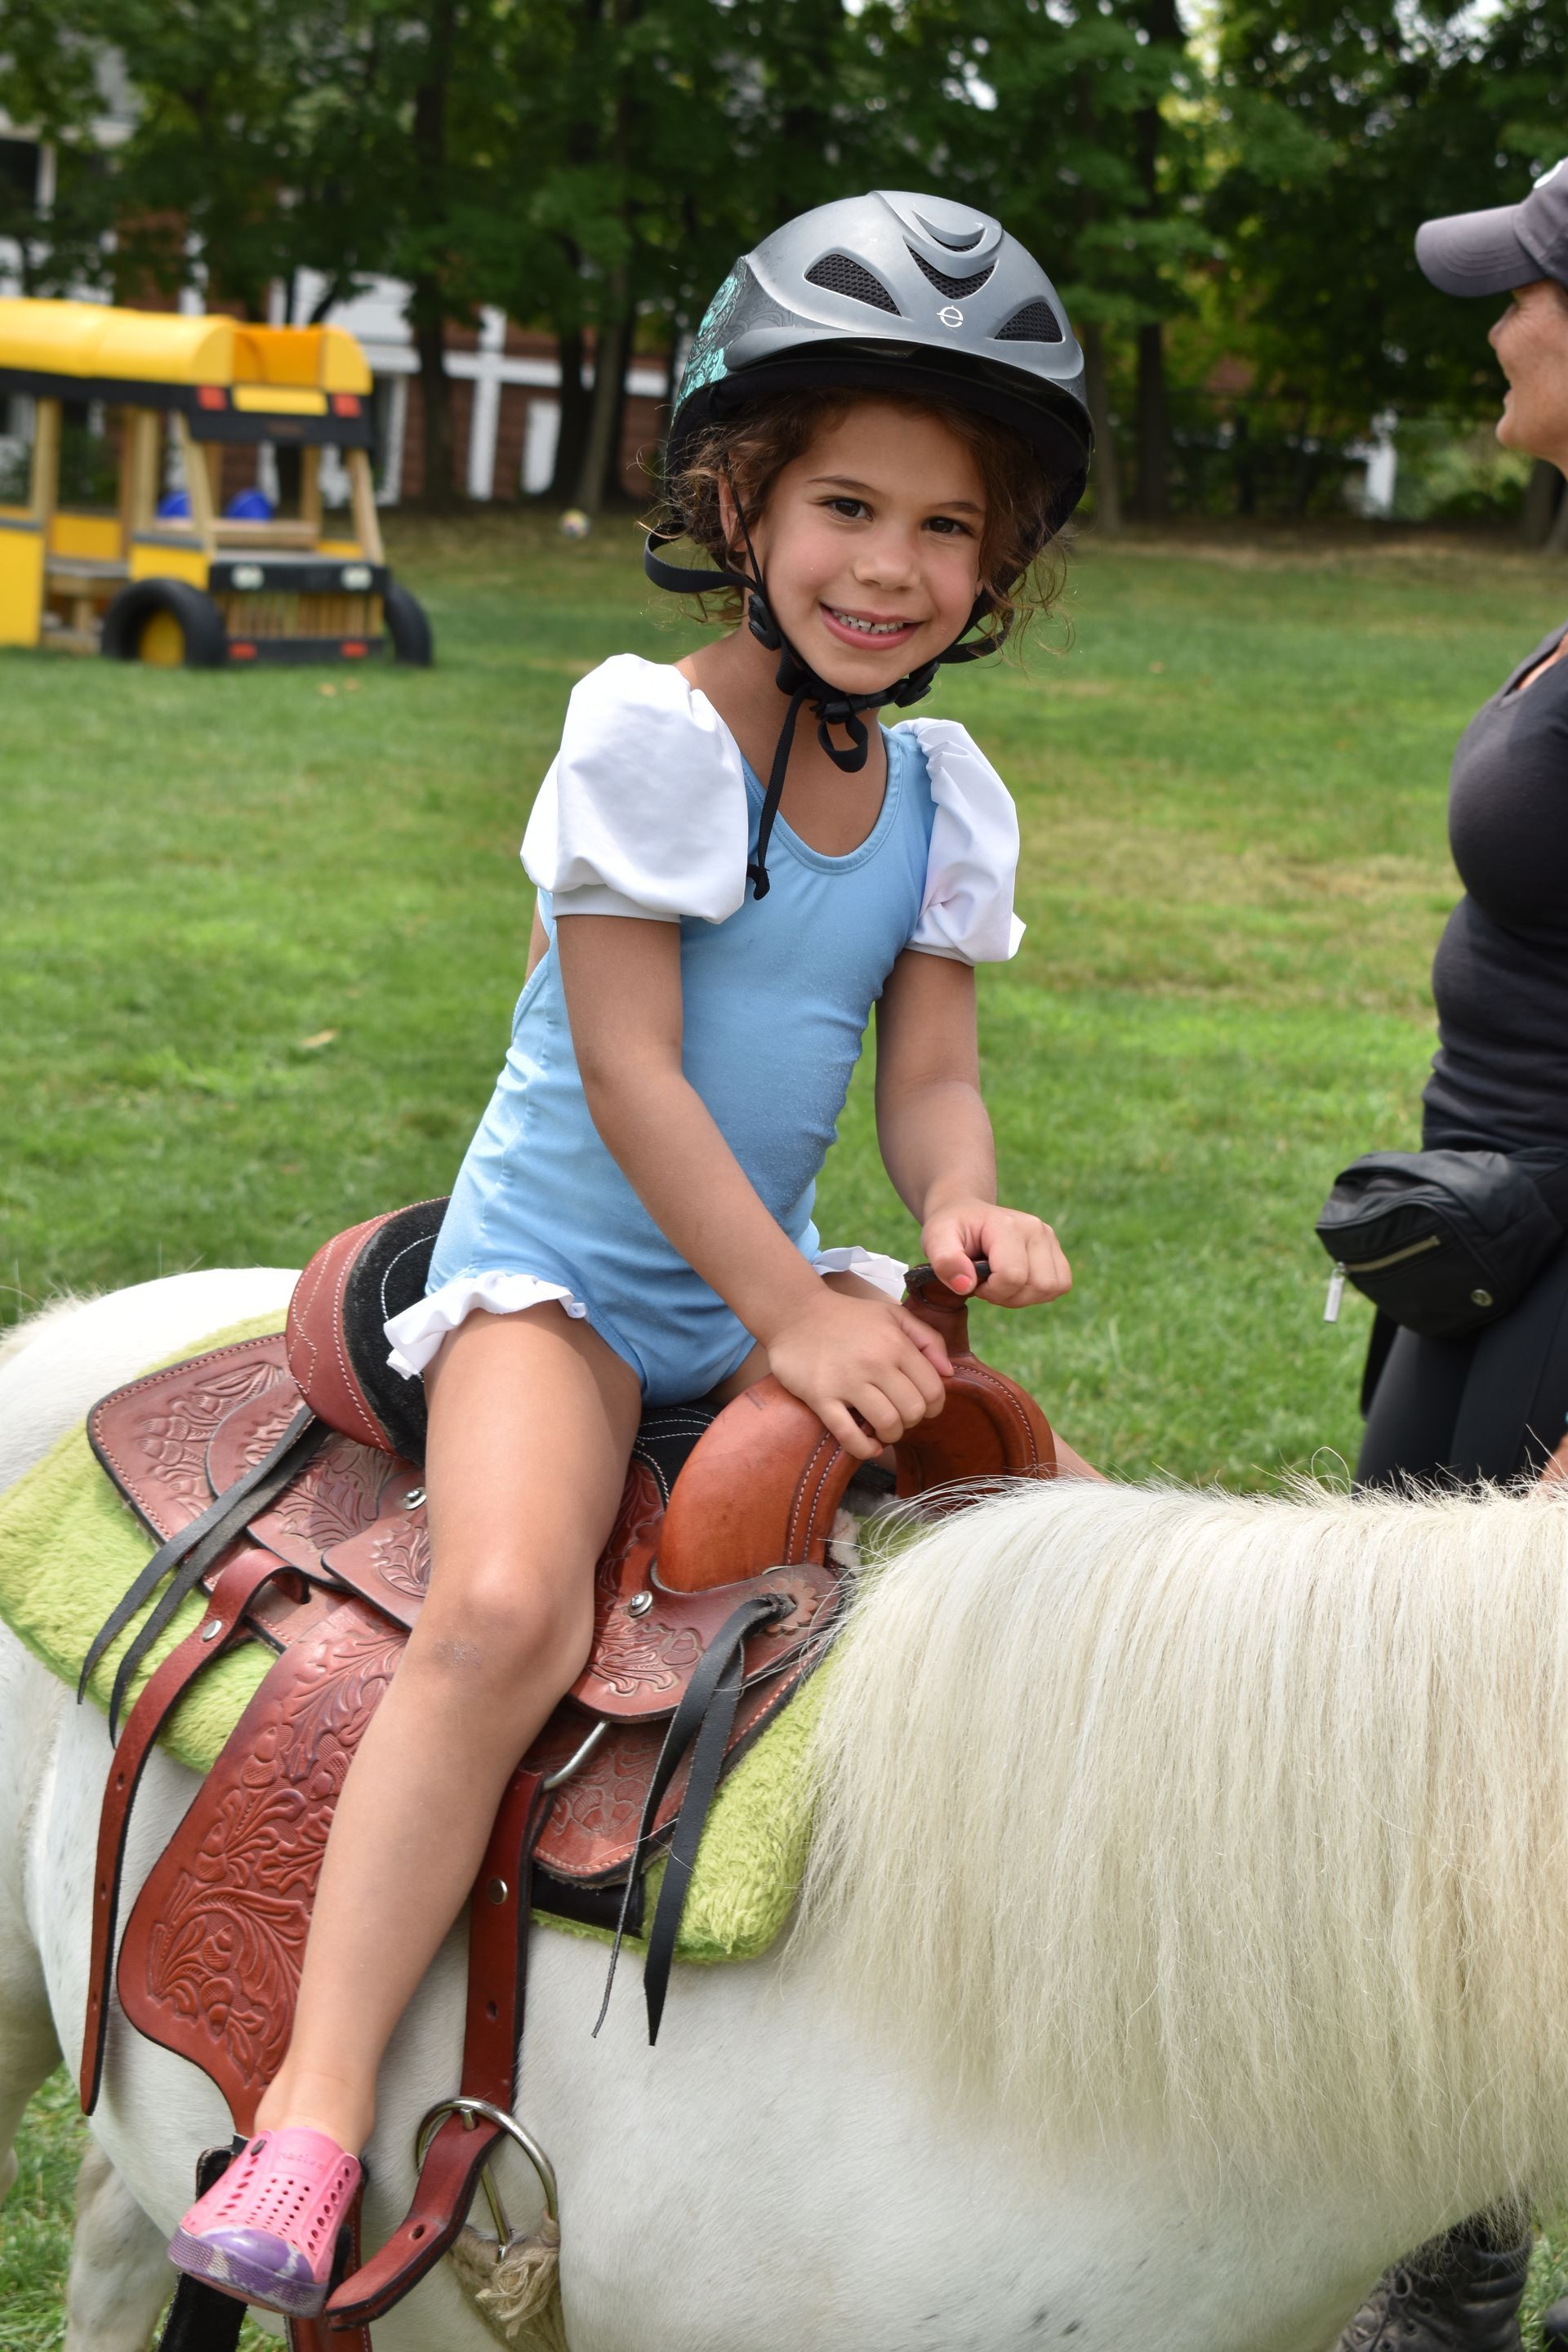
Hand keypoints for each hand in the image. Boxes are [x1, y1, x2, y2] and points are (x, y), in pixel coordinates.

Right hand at [764, 1288, 952, 1461]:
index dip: (934, 1406)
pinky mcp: (820, 1396)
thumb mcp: (892, 1315)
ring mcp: (846, 1381)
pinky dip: (865, 1449)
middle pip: (913, 1411)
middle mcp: (875, 1362)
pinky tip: (869, 1445)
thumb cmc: (849, 1317)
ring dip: (891, 1435)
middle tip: (899, 1415)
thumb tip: (948, 1373)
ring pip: (888, 1424)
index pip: (933, 1390)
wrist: (795, 1313)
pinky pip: (850, 1435)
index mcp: (896, 1343)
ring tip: (883, 1428)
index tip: (921, 1406)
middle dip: (911, 1421)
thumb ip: (927, 1338)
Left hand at [921, 1199, 1070, 1306]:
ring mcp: (1049, 1238)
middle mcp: (1036, 1229)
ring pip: (1052, 1288)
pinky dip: (1037, 1293)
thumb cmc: (950, 1228)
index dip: (991, 1290)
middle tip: (986, 1284)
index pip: (1012, 1276)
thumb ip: (945, 1261)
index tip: (972, 1280)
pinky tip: (1013, 1283)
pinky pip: (1060, 1285)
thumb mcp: (935, 1239)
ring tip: (999, 1283)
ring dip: (1023, 1296)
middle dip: (1008, 1296)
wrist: (964, 1212)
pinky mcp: (1055, 1249)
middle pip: (1038, 1286)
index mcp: (1008, 1225)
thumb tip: (965, 1285)